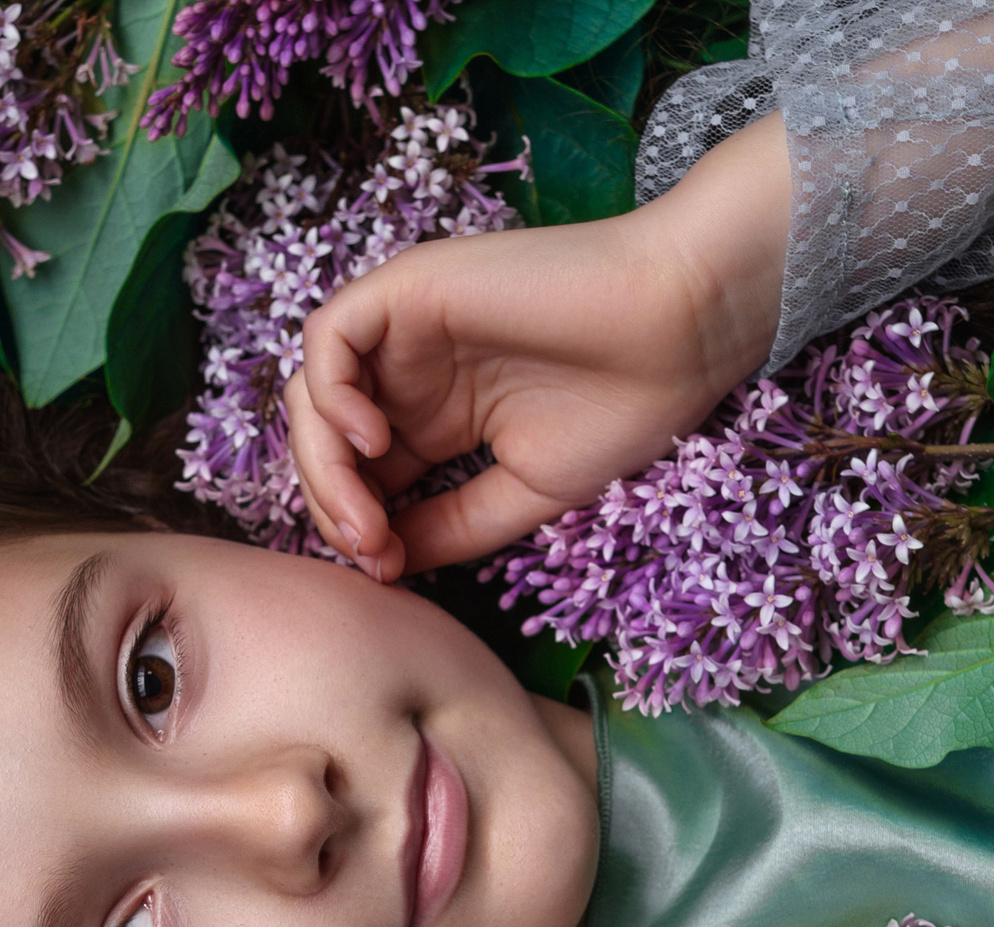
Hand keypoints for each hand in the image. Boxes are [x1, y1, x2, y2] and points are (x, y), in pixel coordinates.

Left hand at [289, 115, 791, 581]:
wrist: (679, 329)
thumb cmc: (623, 405)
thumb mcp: (524, 492)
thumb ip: (451, 526)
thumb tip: (384, 567)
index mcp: (436, 418)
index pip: (359, 477)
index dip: (357, 527)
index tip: (387, 573)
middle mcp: (410, 373)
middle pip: (324, 442)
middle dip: (334, 508)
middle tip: (373, 553)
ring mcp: (405, 329)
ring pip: (313, 396)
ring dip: (324, 466)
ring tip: (368, 517)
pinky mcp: (406, 287)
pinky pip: (328, 340)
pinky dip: (330, 396)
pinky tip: (373, 444)